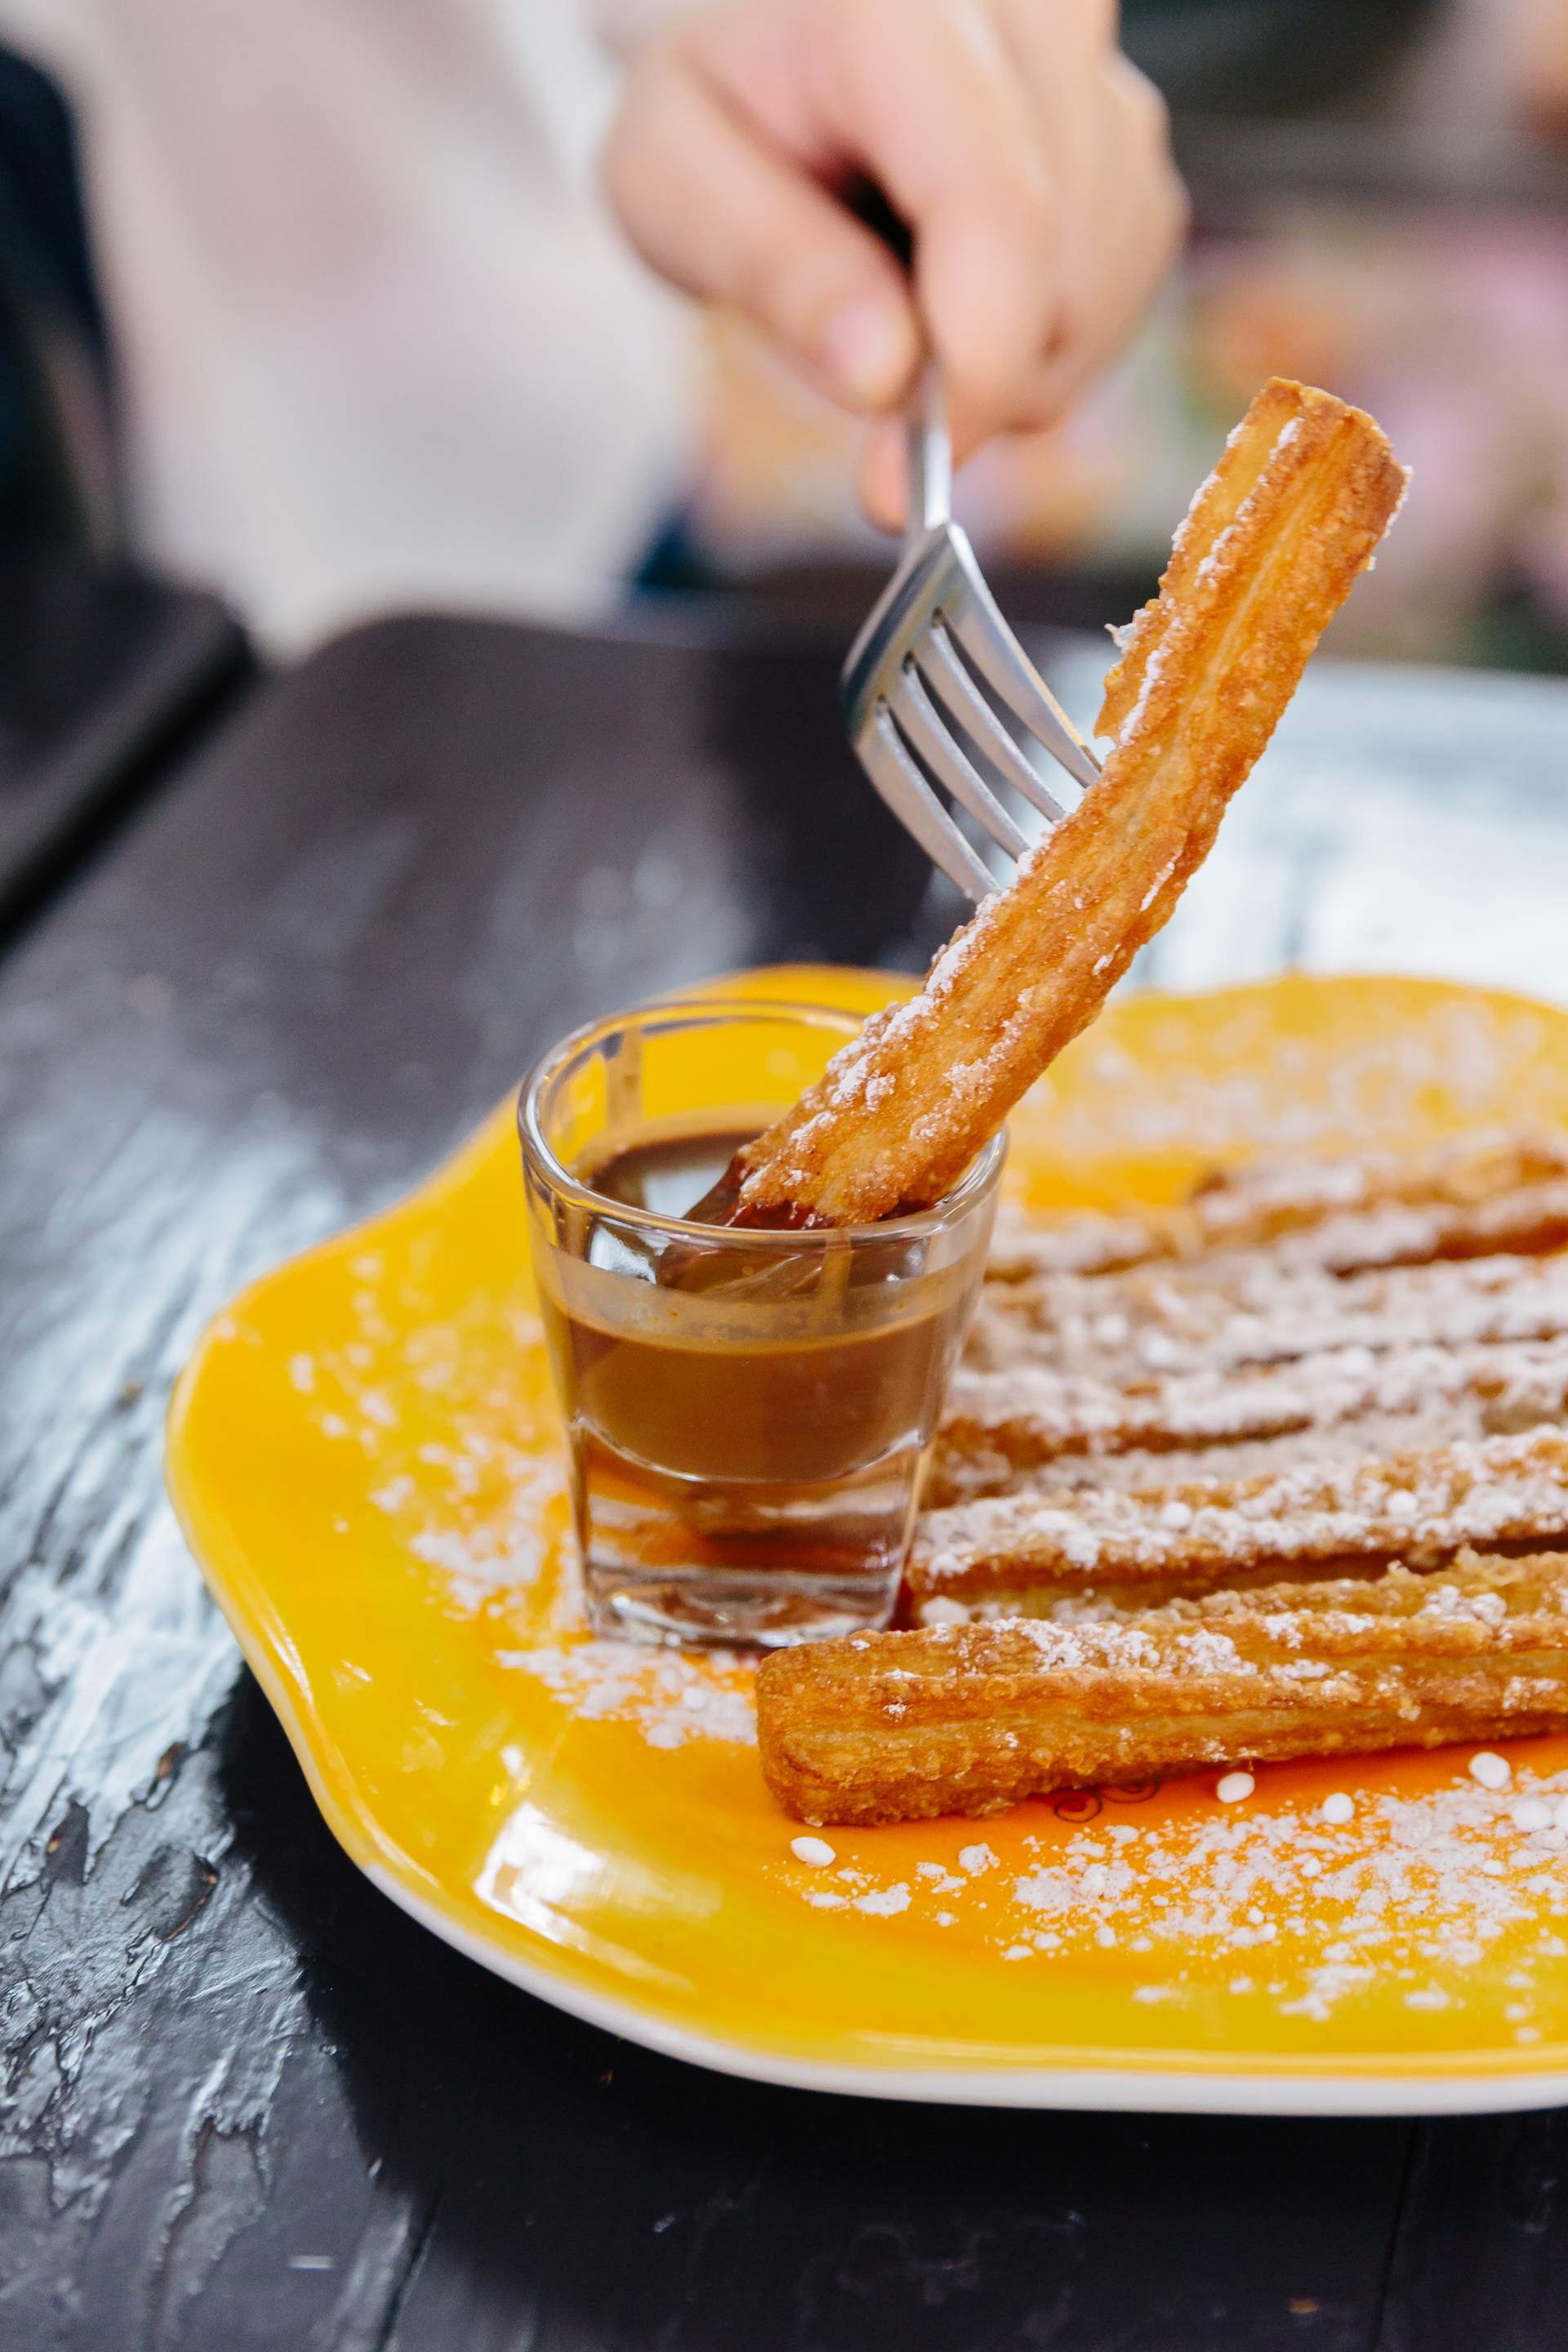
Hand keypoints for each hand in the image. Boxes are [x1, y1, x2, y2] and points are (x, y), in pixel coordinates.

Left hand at [603, 0, 1185, 526]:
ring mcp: (1099, 76)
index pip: (997, 212)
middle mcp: (1034, 17)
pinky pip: (1122, 291)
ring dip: (1009, 366)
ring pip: (1103, 293)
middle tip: (870, 382)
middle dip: (973, 380)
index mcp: (903, 7)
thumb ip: (772, 270)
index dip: (969, 377)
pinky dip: (1041, 343)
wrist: (774, 50)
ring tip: (902, 317)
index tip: (897, 484)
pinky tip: (959, 305)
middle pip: (1064, 272)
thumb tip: (885, 378)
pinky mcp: (1129, 140)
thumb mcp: (672, 181)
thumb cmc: (722, 103)